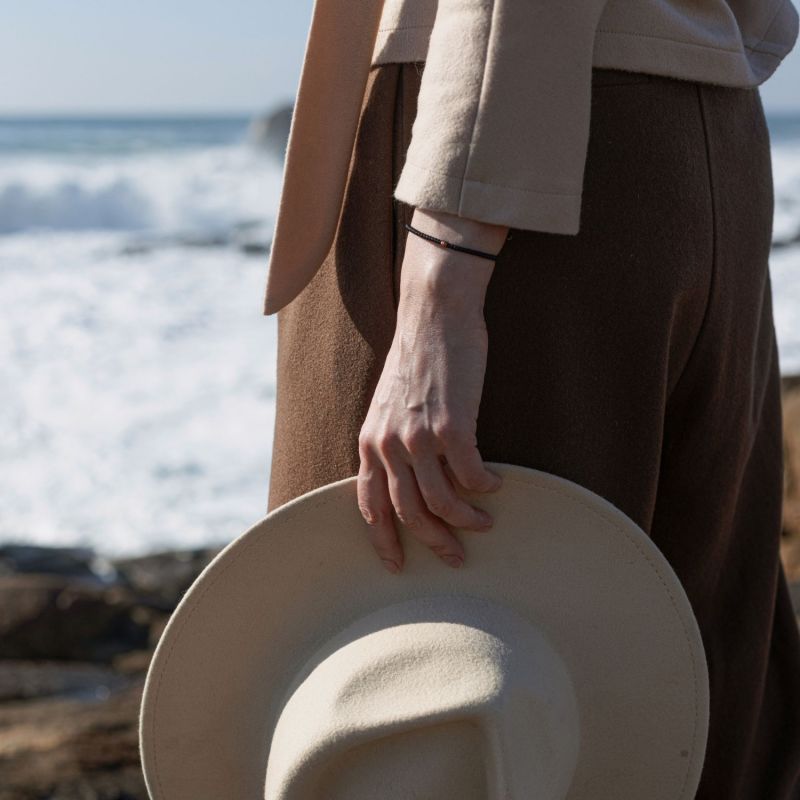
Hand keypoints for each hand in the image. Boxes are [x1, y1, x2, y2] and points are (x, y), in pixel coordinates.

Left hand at [357, 207, 508, 573]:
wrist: (434, 316)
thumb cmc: (418, 359)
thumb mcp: (389, 405)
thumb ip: (393, 442)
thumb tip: (414, 478)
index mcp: (370, 441)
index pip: (371, 505)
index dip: (384, 540)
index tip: (398, 565)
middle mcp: (389, 444)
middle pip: (409, 513)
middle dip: (434, 543)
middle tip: (456, 558)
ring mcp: (419, 436)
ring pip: (441, 502)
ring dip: (465, 521)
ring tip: (484, 524)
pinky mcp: (452, 425)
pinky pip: (470, 475)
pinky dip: (484, 487)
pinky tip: (495, 484)